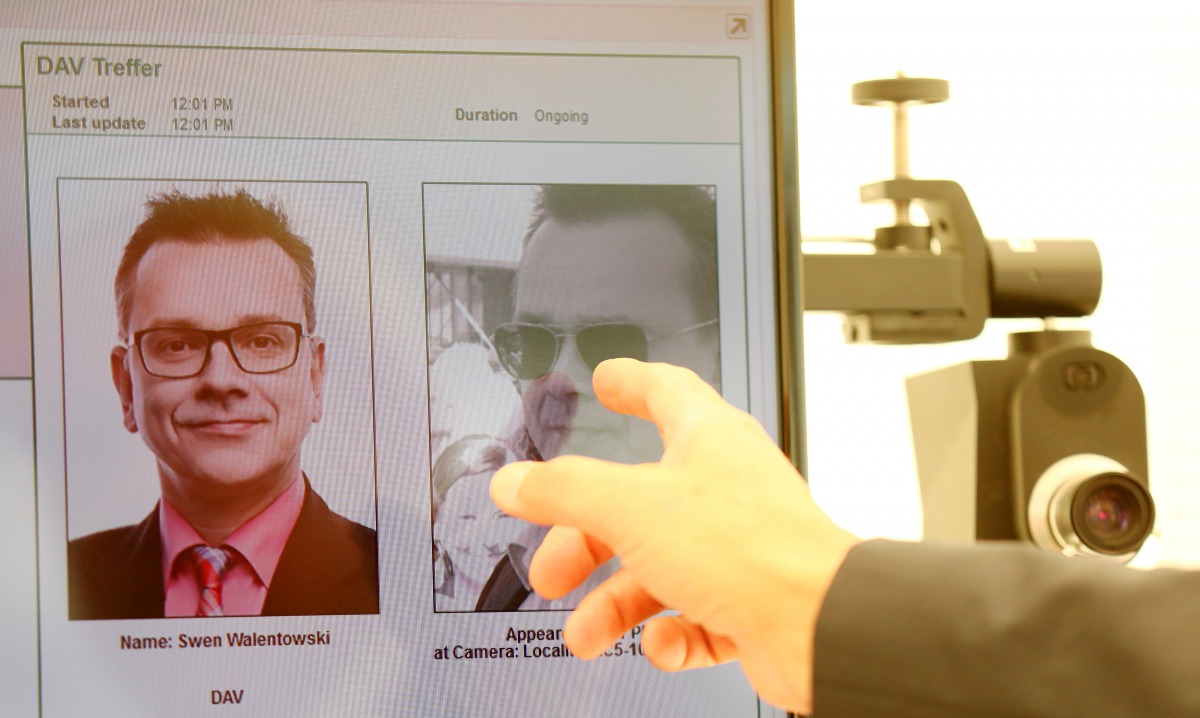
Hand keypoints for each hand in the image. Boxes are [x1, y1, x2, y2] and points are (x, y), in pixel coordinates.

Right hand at [490, 359, 858, 712]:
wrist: (819, 626)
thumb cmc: (752, 548)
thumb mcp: (631, 506)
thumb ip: (564, 491)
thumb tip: (516, 482)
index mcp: (708, 439)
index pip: (665, 391)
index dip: (631, 382)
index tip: (608, 379)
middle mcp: (726, 488)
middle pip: (637, 502)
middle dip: (586, 539)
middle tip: (554, 567)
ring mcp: (739, 548)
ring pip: (659, 570)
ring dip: (615, 604)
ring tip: (587, 632)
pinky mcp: (749, 603)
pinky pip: (693, 618)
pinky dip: (668, 635)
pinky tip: (660, 643)